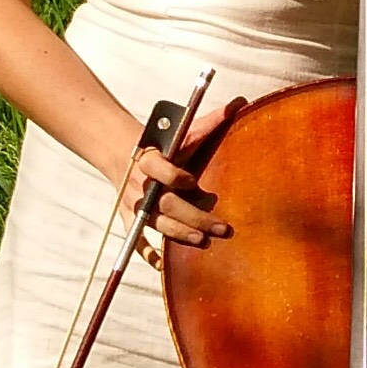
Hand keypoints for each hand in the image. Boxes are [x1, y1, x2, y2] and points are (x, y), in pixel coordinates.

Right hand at [124, 99, 243, 246]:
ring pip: (156, 224)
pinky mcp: (129, 218)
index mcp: (150, 160)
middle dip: (193, 217)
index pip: (159, 170)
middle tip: (220, 227)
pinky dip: (146, 254)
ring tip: (201, 241)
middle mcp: (142, 185)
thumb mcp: (184, 131)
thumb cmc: (164, 143)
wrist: (125, 153)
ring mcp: (135, 205)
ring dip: (178, 235)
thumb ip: (211, 120)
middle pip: (166, 204)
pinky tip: (161, 266)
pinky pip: (136, 241)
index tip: (193, 182)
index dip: (174, 177)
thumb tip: (241, 102)